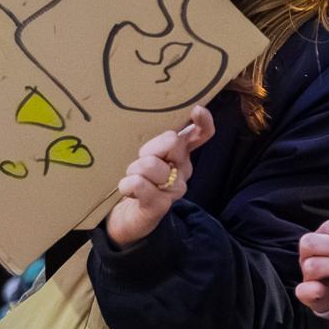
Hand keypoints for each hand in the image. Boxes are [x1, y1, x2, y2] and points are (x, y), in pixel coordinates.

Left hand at [103, 108, 213, 246]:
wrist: (125, 218)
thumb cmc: (136, 180)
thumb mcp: (147, 156)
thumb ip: (160, 141)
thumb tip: (172, 129)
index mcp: (182, 155)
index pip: (201, 134)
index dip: (203, 122)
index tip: (197, 110)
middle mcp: (183, 171)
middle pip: (172, 141)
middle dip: (149, 149)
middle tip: (139, 164)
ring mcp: (174, 190)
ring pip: (151, 164)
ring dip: (133, 170)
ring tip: (133, 180)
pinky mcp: (160, 206)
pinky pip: (141, 184)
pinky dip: (127, 185)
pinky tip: (128, 191)